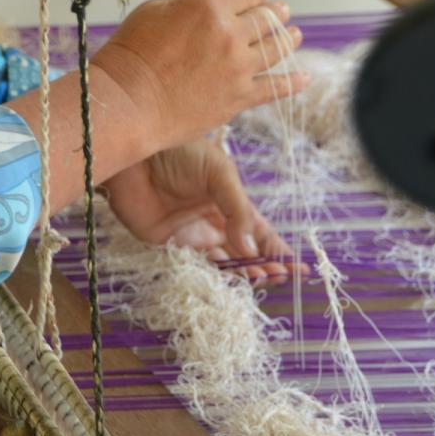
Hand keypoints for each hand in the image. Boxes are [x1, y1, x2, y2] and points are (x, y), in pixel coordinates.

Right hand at [94, 0, 307, 156]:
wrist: (127, 102)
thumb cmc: (131, 54)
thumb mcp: (157, 9)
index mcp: (209, 6)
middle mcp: (230, 34)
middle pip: (266, 17)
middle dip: (275, 12)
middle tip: (281, 12)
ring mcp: (238, 68)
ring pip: (276, 48)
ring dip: (288, 38)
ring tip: (294, 35)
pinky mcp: (239, 98)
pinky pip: (276, 87)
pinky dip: (294, 82)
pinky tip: (304, 78)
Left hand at [102, 136, 294, 283]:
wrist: (135, 157)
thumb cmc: (179, 153)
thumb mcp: (219, 173)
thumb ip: (237, 210)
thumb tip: (251, 249)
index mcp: (231, 202)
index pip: (261, 232)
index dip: (279, 251)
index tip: (299, 269)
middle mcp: (216, 222)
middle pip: (246, 253)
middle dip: (266, 267)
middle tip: (281, 278)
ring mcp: (195, 235)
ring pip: (225, 263)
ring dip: (244, 274)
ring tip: (262, 281)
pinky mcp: (172, 245)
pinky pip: (198, 266)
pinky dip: (216, 276)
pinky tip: (232, 282)